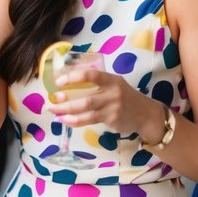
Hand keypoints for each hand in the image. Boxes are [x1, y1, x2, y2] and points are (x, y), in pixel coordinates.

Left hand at [46, 67, 162, 140]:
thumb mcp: (116, 85)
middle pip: (85, 97)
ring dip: (68, 113)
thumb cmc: (126, 97)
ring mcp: (112, 107)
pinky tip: (66, 121)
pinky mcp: (112, 119)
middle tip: (51, 102)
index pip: (90, 75)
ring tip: (55, 113)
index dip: (73, 77)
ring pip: (86, 111)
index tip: (58, 81)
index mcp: (112, 79)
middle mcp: (113, 92)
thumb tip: (70, 83)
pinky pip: (90, 120)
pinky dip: (76, 121)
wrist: (146, 114)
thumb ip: (98, 83)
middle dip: (66, 101)